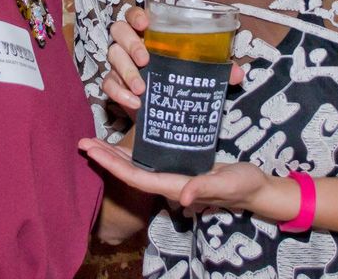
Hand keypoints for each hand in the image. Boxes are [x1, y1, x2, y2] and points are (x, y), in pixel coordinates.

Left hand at [78, 138, 292, 216]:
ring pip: (135, 167)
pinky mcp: (178, 168)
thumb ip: (205, 188)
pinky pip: (147, 162)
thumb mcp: (227, 184)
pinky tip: (124, 142)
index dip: (111, 164)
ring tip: (94, 142)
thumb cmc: (242, 185)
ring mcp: (171, 177)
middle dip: (104, 158)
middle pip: (128, 172)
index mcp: (175, 187)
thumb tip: (182, 196)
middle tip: (82, 142)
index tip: (91, 150)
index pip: (135, 177)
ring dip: (113, 156)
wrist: (255, 190)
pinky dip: (131, 153)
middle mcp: (168, 183)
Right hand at [101, 6, 245, 115]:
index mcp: (150, 32)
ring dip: (126, 71)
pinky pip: (108, 84)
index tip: (145, 24)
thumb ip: (217, 68)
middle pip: (118, 31)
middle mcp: (130, 43)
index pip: (135, 14)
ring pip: (112, 56)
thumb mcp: (200, 71)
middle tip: (146, 60)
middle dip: (130, 44)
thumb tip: (237, 73)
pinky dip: (119, 93)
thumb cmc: (180, 77)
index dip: (136, 15)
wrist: (166, 107)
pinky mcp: (115, 84)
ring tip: (142, 89)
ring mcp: (120, 63)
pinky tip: (135, 102)